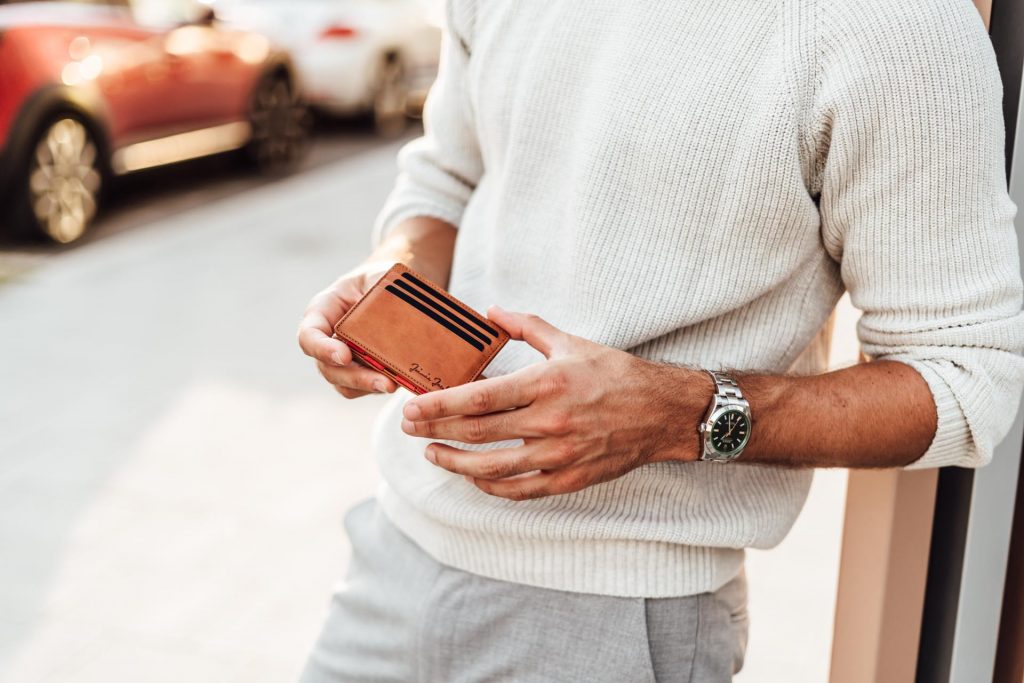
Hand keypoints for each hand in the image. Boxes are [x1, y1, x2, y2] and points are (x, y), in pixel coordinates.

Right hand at [298, 260, 398, 397]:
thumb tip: (393, 318)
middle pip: (328, 368)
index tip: (344, 356)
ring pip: (345, 384)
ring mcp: (343, 359)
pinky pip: (364, 388)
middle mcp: (327, 340)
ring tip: (394, 385)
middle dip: (355, 377)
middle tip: (382, 382)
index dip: (323, 350)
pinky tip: (402, 383)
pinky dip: (379, 388)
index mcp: (321, 313)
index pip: (309, 337)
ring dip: (368, 387)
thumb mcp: (377, 276)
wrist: (392, 289)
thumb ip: (379, 292)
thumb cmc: (380, 278)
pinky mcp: (362, 371)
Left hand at [401, 306, 712, 499]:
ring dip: (455, 463)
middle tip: (408, 427)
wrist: (664, 412)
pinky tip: (473, 476)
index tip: (411, 407)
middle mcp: (550, 422)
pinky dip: (491, 485)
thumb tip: (489, 313)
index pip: (479, 398)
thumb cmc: (617, 374)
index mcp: (546, 384)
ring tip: (432, 454)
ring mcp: (559, 455)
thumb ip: (527, 327)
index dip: (439, 405)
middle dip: (436, 431)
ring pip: (492, 468)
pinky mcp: (570, 479)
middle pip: (477, 433)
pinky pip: (520, 490)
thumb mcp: (572, 341)